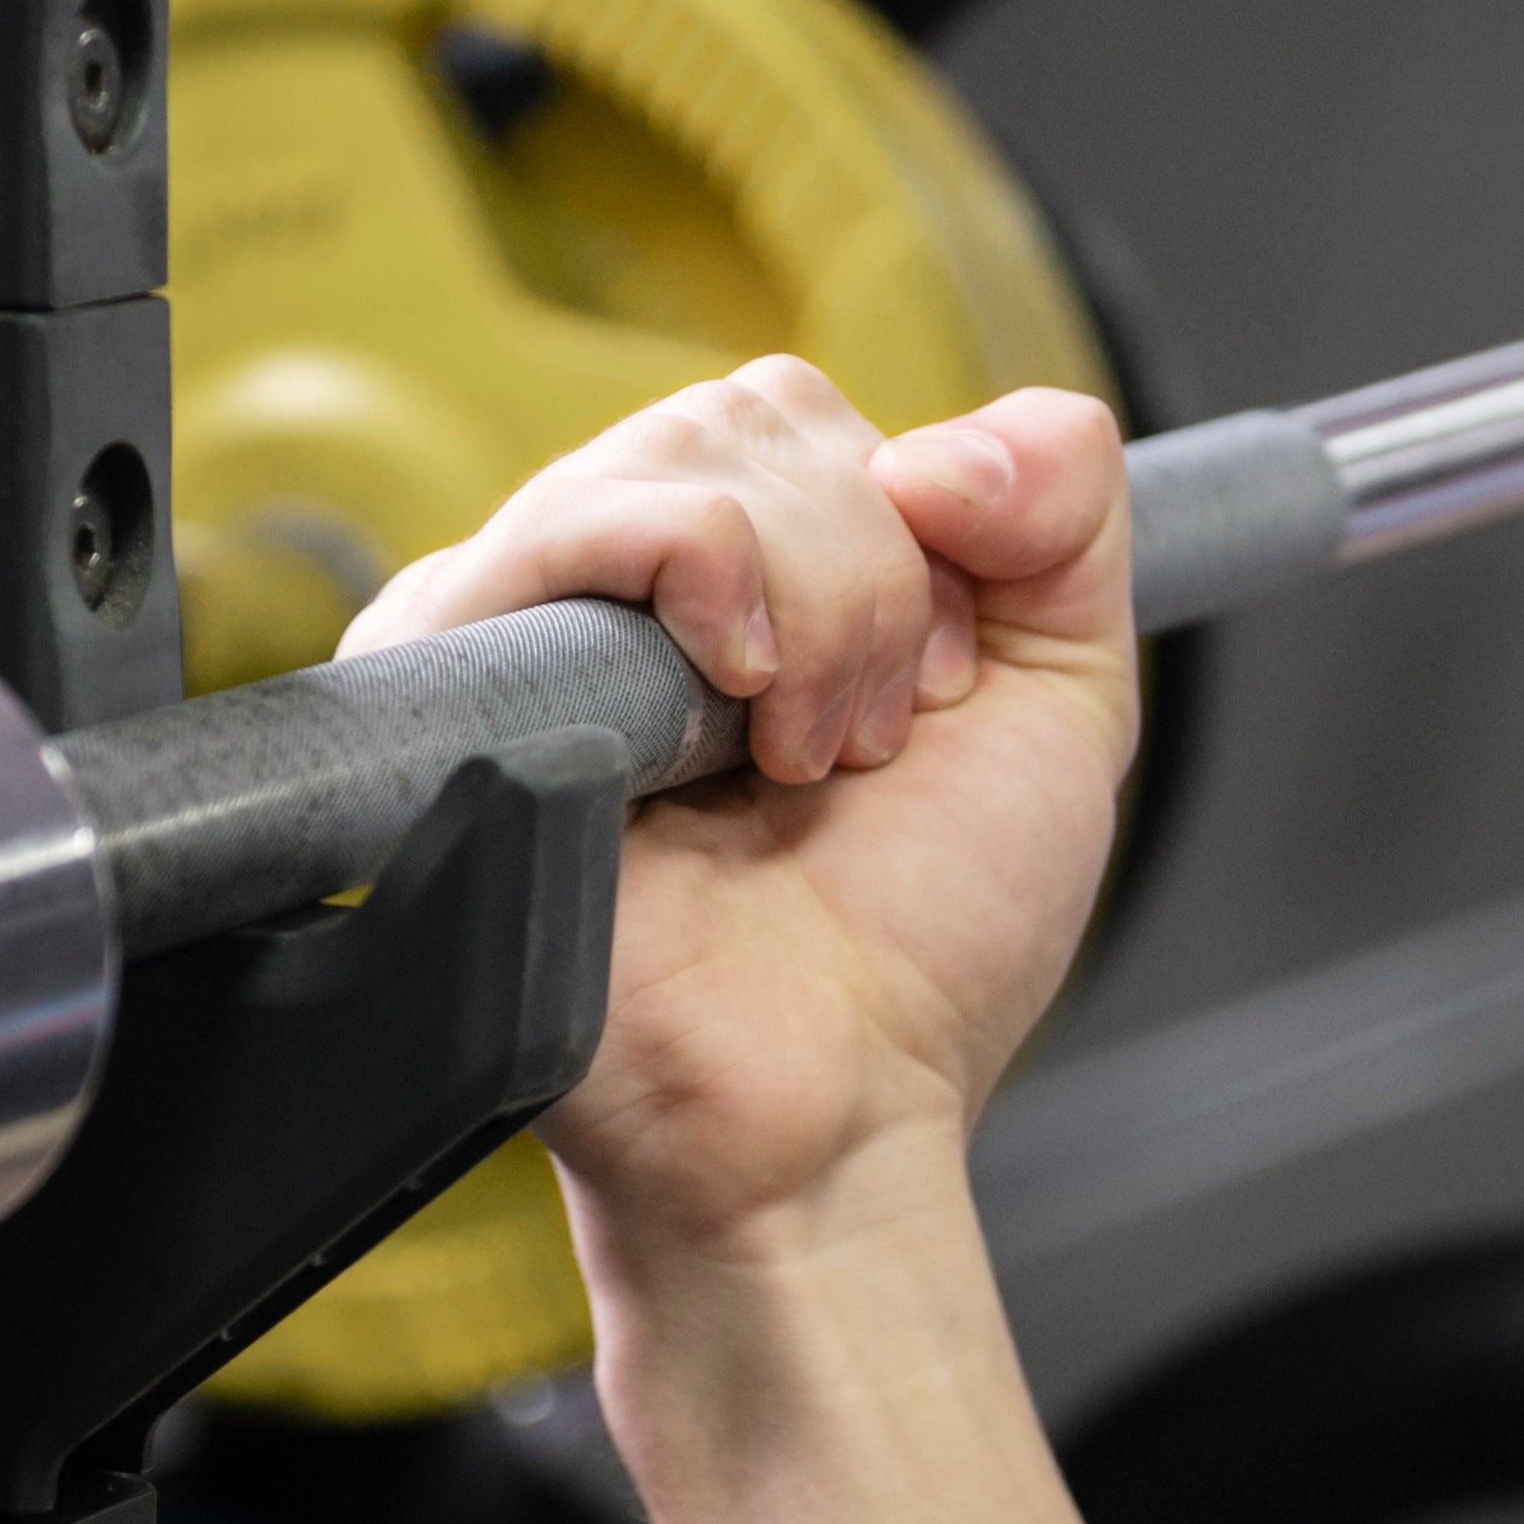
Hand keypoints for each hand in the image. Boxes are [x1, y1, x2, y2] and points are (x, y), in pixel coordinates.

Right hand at [343, 355, 1135, 1259]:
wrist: (831, 1110)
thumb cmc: (916, 950)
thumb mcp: (1060, 699)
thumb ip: (1068, 516)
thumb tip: (961, 434)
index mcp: (731, 579)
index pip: (804, 418)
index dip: (912, 537)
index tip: (925, 705)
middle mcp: (616, 587)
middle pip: (753, 413)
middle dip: (872, 582)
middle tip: (855, 749)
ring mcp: (526, 620)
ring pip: (694, 454)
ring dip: (811, 611)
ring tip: (791, 765)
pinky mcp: (454, 669)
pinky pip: (593, 516)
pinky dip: (713, 584)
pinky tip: (732, 726)